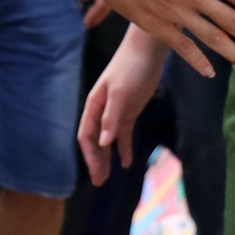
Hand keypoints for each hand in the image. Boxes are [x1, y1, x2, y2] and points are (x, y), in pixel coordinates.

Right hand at [80, 24, 173, 183]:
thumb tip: (104, 143)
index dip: (89, 156)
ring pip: (108, 139)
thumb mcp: (121, 94)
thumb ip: (111, 117)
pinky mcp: (130, 110)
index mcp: (94, 105)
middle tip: (100, 183)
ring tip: (109, 177)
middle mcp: (101, 110)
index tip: (96, 175)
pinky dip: (123, 147)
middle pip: (95, 140)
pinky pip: (123, 133)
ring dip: (107, 158)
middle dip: (96, 161)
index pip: (87, 135)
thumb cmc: (131, 68)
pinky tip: (126, 162)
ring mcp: (116, 110)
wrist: (147, 51)